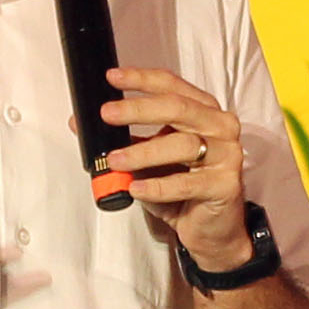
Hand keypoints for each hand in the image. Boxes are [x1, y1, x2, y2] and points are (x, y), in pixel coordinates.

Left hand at [98, 69, 254, 264]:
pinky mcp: (225, 185)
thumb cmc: (183, 190)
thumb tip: (81, 124)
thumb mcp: (150, 159)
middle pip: (178, 108)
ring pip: (182, 145)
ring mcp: (227, 155)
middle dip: (138, 110)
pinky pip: (187, 183)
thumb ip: (125, 138)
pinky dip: (157, 186)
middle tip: (107, 114)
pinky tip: (136, 188)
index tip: (112, 78)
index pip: (172, 86)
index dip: (141, 79)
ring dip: (143, 152)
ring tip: (115, 160)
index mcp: (203, 111)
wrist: (210, 229)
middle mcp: (219, 127)